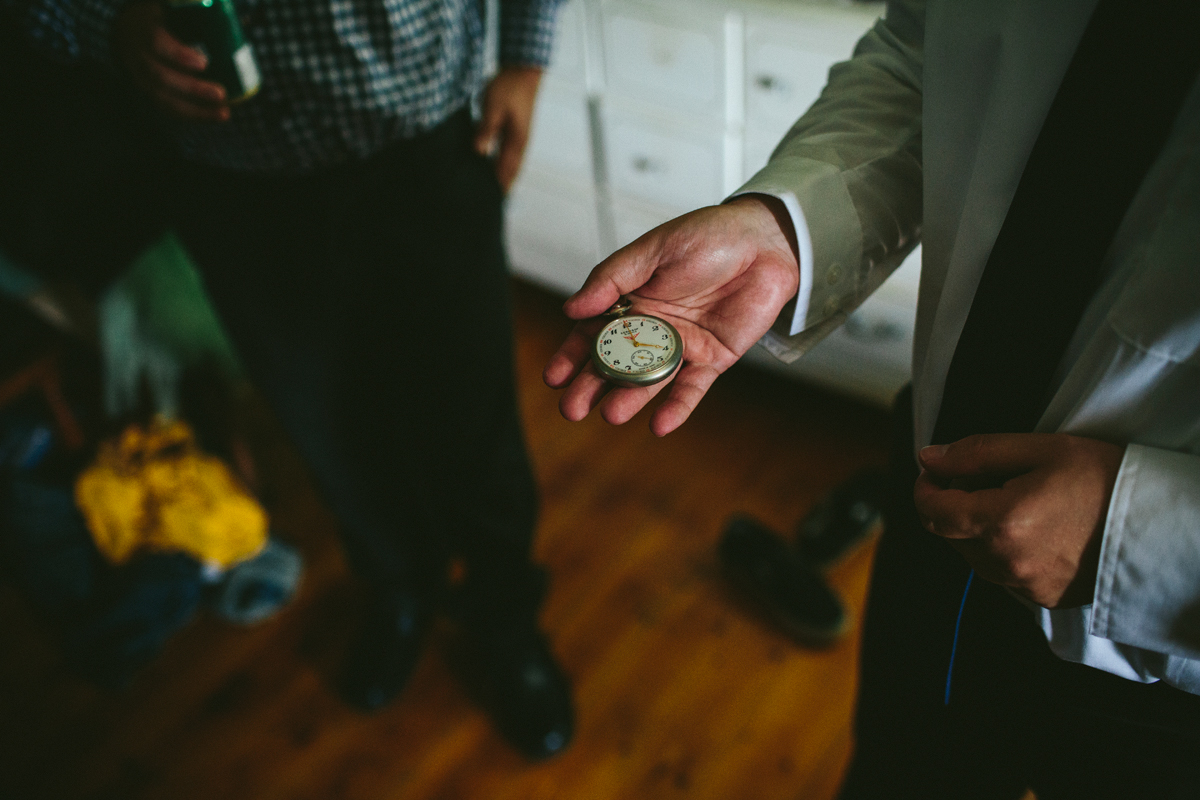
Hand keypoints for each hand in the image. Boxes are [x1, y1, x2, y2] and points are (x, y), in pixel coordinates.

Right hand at [113, 0, 229, 121]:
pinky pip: (168, 108)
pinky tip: (214, 116)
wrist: (129, 29)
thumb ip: (192, 8)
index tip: (203, 62)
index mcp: (144, 28)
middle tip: (221, 93)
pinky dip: (192, 115)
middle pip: (161, 76)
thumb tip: (235, 13)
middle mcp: (138, 54)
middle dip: (193, 88)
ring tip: (223, 112)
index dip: (178, 55)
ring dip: (196, 109)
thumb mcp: (170, 7)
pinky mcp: (148, 91)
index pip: (156, 42)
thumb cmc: (162, 17)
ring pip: (164, 98)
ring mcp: (139, 76)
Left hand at [474, 66, 542, 192]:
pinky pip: (508, 153)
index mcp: (516, 141)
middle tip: (487, 201)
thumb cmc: (509, 87)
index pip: (506, 172)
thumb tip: (479, 152)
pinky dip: (500, 163)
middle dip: (500, 186)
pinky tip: (490, 164)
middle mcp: (520, 143)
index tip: (490, 203)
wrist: (522, 71)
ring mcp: (519, 137)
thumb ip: (486, 130)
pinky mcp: (515, 131)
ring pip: (510, 164)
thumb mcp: (492, 108)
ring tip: (488, 188)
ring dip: (501, 175)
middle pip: (510, 172)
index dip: (499, 188)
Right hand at [544, 195, 799, 436]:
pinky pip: (692, 388)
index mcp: (631, 300)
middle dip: (592, 386)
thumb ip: (612, 279)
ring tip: (611, 414)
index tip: (554, 377)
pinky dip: (678, 407)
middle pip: (616, 363)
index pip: (593, 333)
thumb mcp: (653, 250)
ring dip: (630, 398)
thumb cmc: (708, 236)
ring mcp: (682, 346)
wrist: (765, 242)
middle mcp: (652, 327)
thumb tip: (571, 309)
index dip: (572, 355)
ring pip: (650, 379)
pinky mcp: (713, 358)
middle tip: (572, 409)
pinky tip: (659, 424)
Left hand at [913, 433, 1125, 608]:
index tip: (935, 471)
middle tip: (982, 478)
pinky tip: (1032, 528)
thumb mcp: (1039, 449)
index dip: (925, 488)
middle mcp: (1007, 562)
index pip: (932, 512)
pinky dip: (1003, 551)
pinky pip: (1002, 574)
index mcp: (1002, 522)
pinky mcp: (1044, 598)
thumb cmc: (1103, 478)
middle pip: (950, 534)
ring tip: (1014, 501)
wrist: (1158, 523)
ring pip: (974, 556)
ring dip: (977, 529)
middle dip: (953, 505)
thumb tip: (928, 458)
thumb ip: (976, 454)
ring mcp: (1026, 586)